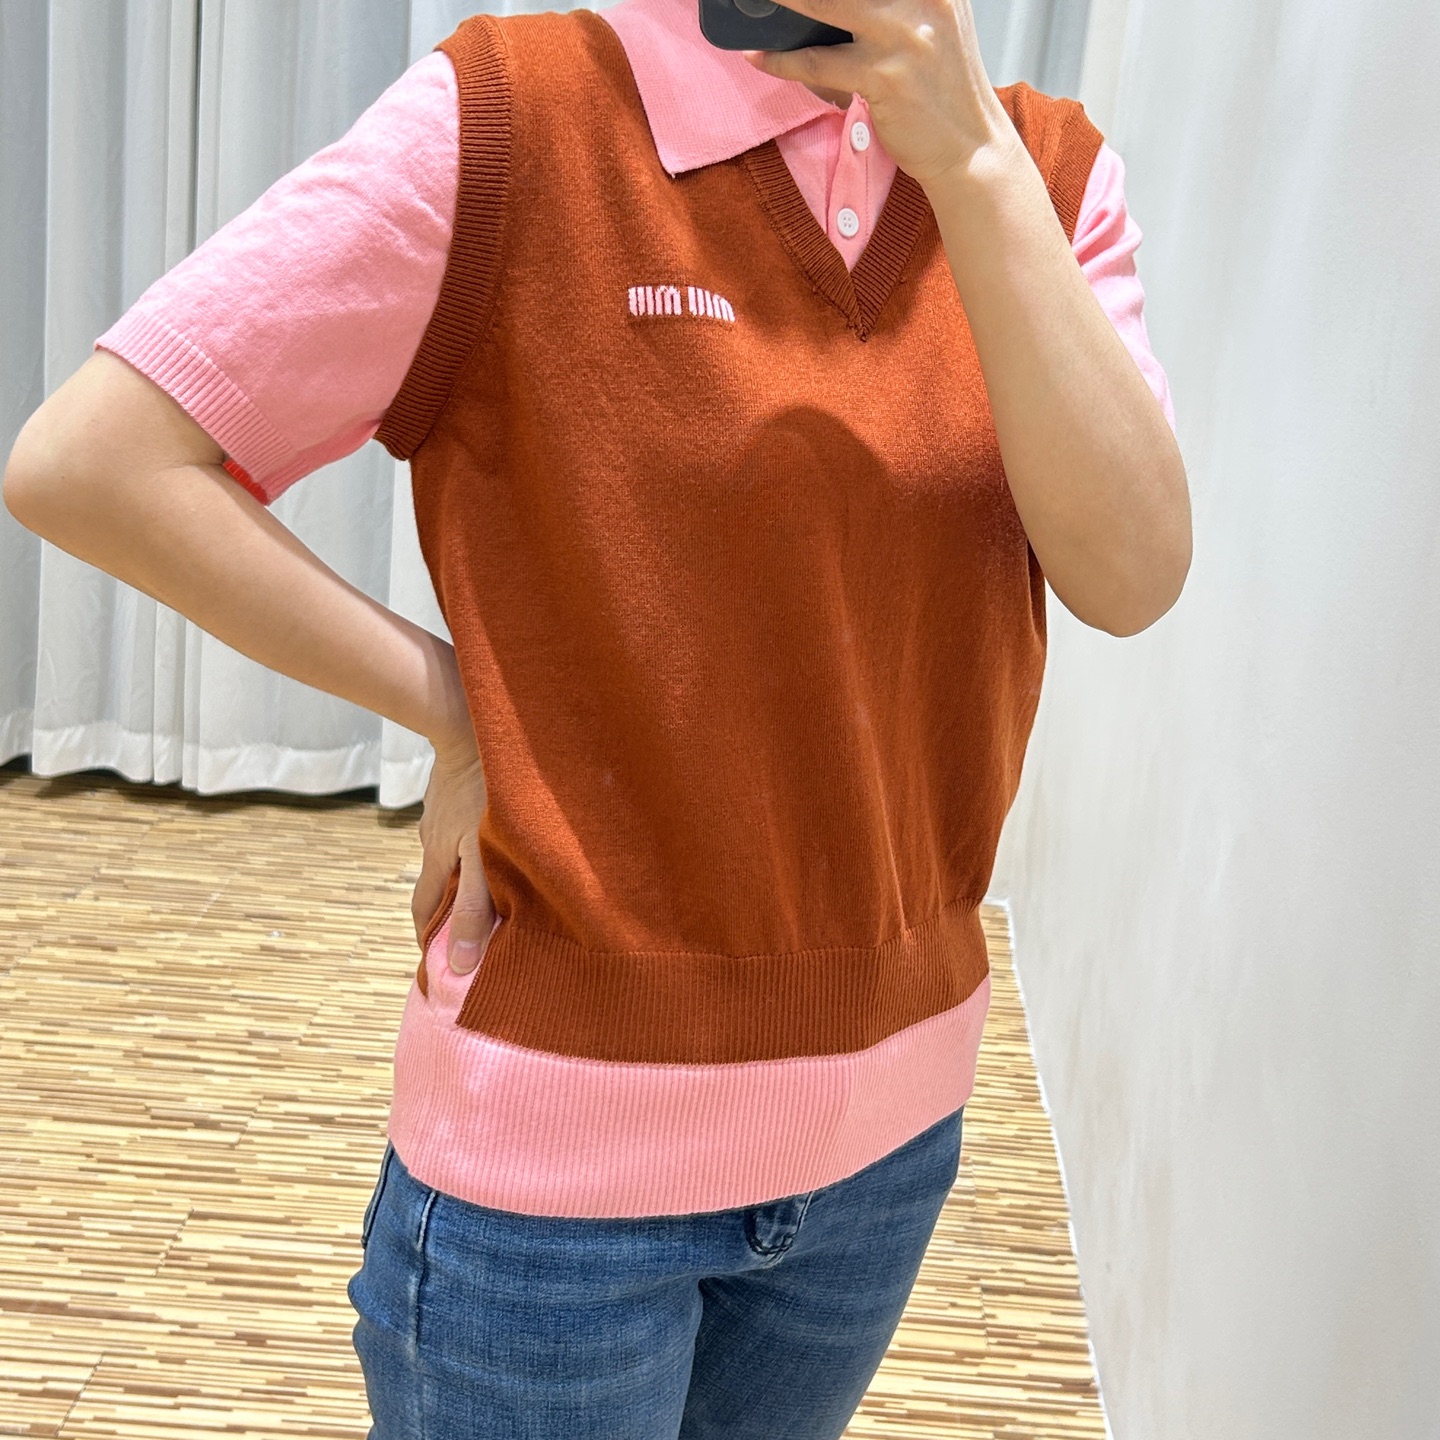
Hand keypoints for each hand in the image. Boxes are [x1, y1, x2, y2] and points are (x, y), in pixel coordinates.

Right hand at [412, 726, 493, 976]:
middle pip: (440, 880)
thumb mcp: (482, 856)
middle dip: (455, 904)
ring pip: (455, 849)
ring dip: (471, 867)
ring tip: (500, 877)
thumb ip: (477, 905)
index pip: (424, 910)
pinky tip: (500, 832)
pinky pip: (466, 821)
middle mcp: (434, 836)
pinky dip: (478, 837)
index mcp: (435, 857)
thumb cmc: (483, 791)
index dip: (430, 938)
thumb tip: (461, 963)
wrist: (470, 725)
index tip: (440, 959)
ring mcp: (444, 809)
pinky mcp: (457, 787)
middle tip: (480, 921)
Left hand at [741, 0, 1016, 187]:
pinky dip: (784, 61)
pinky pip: (818, 63)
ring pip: (824, 5)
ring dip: (783, 2)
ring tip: (755, 1)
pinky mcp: (885, 76)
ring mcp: (904, 36)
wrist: (970, 148)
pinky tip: (760, 57)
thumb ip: (895, 4)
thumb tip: (824, 7)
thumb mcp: (932, 25)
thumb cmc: (943, 90)